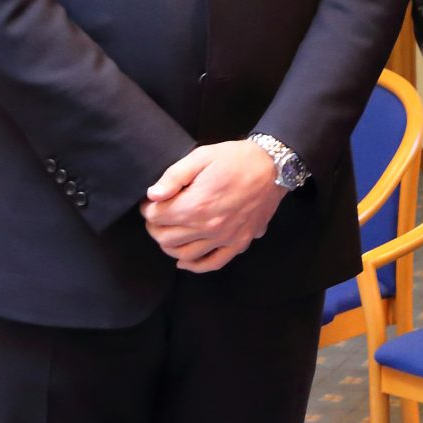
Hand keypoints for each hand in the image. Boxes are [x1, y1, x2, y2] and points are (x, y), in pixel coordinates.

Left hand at [141, 140, 286, 272]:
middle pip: (166, 238)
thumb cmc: (236, 159)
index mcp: (196, 205)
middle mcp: (208, 227)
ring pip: (184, 254)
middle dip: (155, 227)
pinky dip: (195, 266)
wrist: (274, 166)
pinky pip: (213, 263)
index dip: (148, 208)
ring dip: (169, 245)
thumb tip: (153, 195)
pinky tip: (185, 260)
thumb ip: (174, 176)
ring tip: (170, 232)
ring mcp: (225, 238)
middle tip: (158, 215)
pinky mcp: (239, 242)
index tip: (151, 202)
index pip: (156, 217)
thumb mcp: (202, 156)